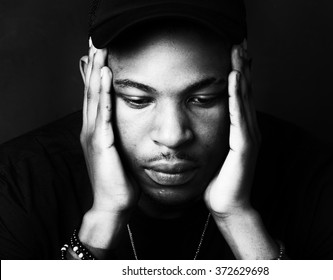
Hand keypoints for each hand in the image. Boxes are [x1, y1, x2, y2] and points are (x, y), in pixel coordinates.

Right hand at [80, 41, 138, 214]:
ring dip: (97, 75)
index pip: (97, 96)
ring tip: (100, 54)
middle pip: (92, 92)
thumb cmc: (119, 179)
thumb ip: (121, 134)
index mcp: (97, 131)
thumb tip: (134, 122)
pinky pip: (102, 117)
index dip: (98, 75)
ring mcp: (94, 137)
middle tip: (98, 45)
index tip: (102, 55)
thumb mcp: (120, 152)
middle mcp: (91, 130)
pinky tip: (105, 81)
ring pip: (94, 99)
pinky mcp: (101, 145)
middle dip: (95, 68)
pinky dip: (104, 97)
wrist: (113, 203)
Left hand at [204, 40, 260, 217]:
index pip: (240, 96)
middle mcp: (248, 130)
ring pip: (244, 99)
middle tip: (239, 43)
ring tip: (239, 52)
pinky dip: (237, 96)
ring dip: (242, 74)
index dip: (239, 74)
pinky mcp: (244, 146)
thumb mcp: (216, 152)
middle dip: (243, 66)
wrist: (228, 205)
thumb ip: (216, 135)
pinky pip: (239, 116)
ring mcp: (248, 137)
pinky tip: (235, 79)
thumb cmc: (220, 181)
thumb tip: (203, 121)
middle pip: (245, 92)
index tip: (233, 54)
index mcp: (241, 131)